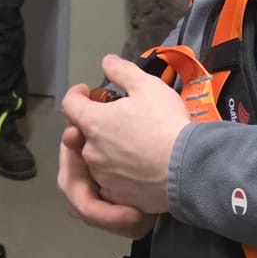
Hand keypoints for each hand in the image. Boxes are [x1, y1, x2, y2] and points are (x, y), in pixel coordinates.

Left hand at [58, 57, 190, 235]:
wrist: (187, 168)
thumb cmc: (166, 123)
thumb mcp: (148, 86)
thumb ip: (123, 71)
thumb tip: (107, 61)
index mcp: (93, 122)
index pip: (69, 103)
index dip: (77, 94)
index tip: (89, 92)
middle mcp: (90, 151)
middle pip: (83, 133)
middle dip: (95, 123)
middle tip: (118, 117)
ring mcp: (102, 176)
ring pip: (96, 158)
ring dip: (106, 148)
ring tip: (132, 143)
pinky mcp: (116, 196)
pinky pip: (110, 181)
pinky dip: (118, 171)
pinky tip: (137, 167)